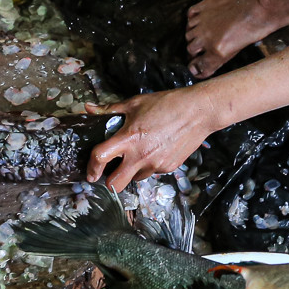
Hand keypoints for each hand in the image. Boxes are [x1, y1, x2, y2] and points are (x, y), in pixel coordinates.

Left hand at [85, 86, 223, 191]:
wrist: (198, 111)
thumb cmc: (166, 104)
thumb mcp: (135, 103)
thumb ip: (110, 109)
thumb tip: (90, 108)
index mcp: (128, 138)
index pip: (100, 158)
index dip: (91, 168)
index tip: (91, 172)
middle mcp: (141, 156)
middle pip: (116, 185)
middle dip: (109, 182)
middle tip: (109, 173)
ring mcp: (156, 164)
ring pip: (135, 179)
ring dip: (131, 171)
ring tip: (136, 155)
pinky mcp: (168, 168)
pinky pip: (152, 172)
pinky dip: (148, 165)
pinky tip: (154, 150)